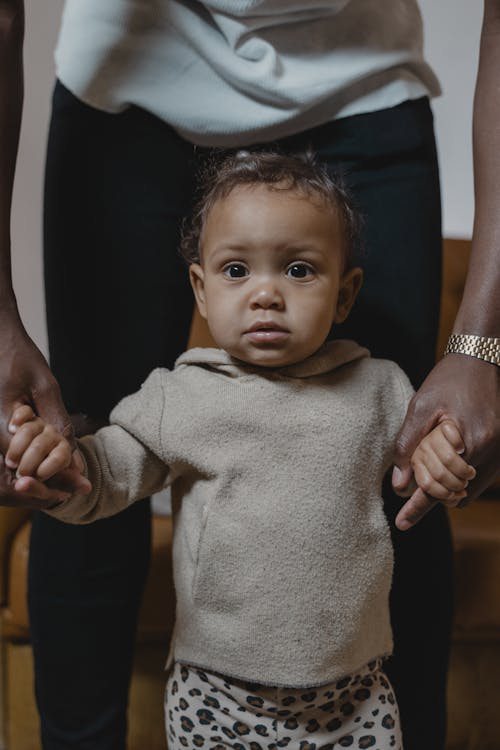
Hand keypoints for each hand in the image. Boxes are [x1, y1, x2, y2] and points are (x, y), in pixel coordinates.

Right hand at [0, 319, 76, 503]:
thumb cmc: (19, 356)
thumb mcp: (45, 385)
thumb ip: (56, 418)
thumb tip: (70, 450)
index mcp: (1, 420)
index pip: (26, 461)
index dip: (54, 474)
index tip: (80, 483)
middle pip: (21, 466)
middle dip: (51, 476)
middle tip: (81, 485)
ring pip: (18, 458)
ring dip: (44, 466)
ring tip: (74, 475)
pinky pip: (16, 446)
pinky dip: (37, 452)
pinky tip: (57, 453)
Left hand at [393, 354, 499, 529]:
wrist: (480, 359)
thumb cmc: (448, 380)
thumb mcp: (420, 408)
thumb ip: (408, 446)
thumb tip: (400, 484)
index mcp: (470, 441)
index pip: (440, 486)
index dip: (419, 507)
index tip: (402, 524)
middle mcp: (491, 452)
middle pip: (455, 493)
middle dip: (430, 495)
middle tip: (408, 491)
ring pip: (468, 490)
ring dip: (446, 488)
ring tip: (426, 474)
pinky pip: (479, 480)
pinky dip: (460, 481)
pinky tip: (443, 470)